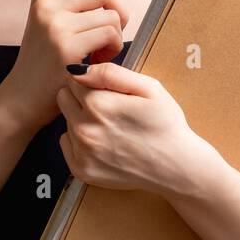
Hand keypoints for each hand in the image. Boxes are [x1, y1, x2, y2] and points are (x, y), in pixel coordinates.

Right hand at [0, 0, 139, 130]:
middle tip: (110, 32)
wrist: (22, 98)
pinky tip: (98, 60)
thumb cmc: (48, 60)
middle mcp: (47, 5)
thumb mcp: (52, 21)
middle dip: (119, 11)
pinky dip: (113, 49)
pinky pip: (111, 35)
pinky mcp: (67, 47)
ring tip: (99, 50)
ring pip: (112, 14)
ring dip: (116, 35)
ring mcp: (56, 25)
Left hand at [56, 61, 218, 197]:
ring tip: (110, 127)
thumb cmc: (165, 123)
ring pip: (66, 121)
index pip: (73, 79)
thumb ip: (110, 73)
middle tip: (108, 107)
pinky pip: (66, 144)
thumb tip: (77, 69)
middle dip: (81, 98)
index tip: (109, 90)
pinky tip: (103, 143)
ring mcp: (81, 152)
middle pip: (63, 98)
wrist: (175, 166)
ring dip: (81, 120)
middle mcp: (83, 129)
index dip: (91, 81)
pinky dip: (79, 142)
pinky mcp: (81, 170)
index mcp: (98, 104)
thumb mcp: (149, 88)